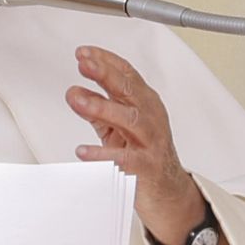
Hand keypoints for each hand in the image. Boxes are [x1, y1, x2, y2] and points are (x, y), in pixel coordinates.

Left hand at [65, 45, 203, 244]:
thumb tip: (76, 93)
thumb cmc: (144, 154)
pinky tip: (83, 151)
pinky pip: (125, 159)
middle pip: (129, 90)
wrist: (168, 191)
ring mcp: (151, 141)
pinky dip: (103, 155)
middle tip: (84, 64)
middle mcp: (150, 118)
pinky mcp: (147, 167)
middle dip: (105, 74)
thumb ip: (100, 111)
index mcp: (145, 103)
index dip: (106, 61)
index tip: (83, 53)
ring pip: (129, 119)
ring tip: (77, 99)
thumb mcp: (120, 128)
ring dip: (102, 107)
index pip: (127, 74)